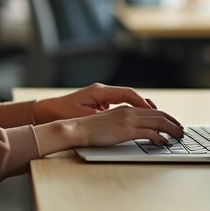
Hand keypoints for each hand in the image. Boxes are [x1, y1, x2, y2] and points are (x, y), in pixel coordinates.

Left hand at [33, 83, 159, 123]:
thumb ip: (103, 116)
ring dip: (140, 107)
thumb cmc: (64, 113)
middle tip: (161, 115)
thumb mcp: (85, 116)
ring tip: (155, 117)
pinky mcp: (99, 102)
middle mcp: (102, 91)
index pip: (128, 94)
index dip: (142, 103)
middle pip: (130, 95)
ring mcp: (101, 96)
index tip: (153, 111)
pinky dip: (131, 110)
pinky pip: (120, 104)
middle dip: (146, 105)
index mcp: (100, 92)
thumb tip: (121, 119)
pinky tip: (138, 118)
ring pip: (127, 99)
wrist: (48, 112)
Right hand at [73, 105, 183, 146]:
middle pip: (159, 115)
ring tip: (178, 136)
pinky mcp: (126, 131)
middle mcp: (129, 111)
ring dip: (171, 129)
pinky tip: (164, 142)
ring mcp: (128, 120)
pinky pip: (149, 133)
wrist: (78, 129)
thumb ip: (124, 123)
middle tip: (181, 131)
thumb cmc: (91, 129)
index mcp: (126, 108)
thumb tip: (137, 130)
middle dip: (173, 123)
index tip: (173, 123)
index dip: (166, 117)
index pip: (152, 110)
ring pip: (158, 122)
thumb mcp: (111, 122)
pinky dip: (160, 137)